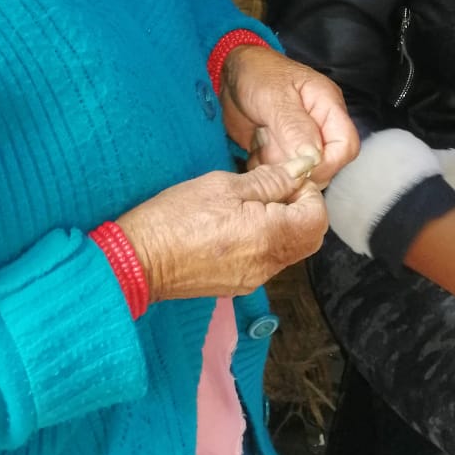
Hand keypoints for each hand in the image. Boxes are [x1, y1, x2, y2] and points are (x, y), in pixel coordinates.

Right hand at [116, 157, 328, 300]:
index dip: (308, 193)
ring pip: (288, 249)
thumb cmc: (176, 217)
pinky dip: (264, 240)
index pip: (317, 217)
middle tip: (271, 189)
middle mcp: (268, 264)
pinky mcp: (237, 284)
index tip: (284, 178)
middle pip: (308, 237)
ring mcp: (254, 278)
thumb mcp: (224, 186)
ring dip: (281, 225)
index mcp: (270, 236)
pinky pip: (267, 260)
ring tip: (248, 204)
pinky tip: (235, 225)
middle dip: (300, 209)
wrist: (137, 260)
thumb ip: (270, 180)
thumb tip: (302, 170)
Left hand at [220, 44, 357, 185]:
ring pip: (302, 172)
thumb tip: (314, 158)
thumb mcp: (274, 97)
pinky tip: (253, 157)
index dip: (328, 163)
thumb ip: (294, 127)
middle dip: (302, 172)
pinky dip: (267, 173)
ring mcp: (298, 141)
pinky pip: (280, 173)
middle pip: (327, 165)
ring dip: (281, 173)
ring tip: (260, 156)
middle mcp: (318, 127)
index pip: (345, 145)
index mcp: (327, 107)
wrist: (231, 73)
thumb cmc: (257, 73)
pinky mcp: (280, 151)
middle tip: (274, 165)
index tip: (301, 170)